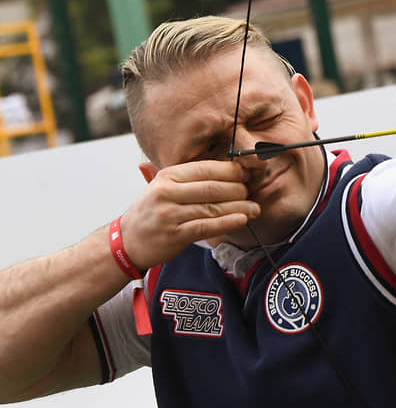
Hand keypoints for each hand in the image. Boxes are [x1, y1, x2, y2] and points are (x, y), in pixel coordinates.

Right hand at [120, 161, 260, 268]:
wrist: (127, 240)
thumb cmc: (153, 211)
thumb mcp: (164, 186)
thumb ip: (191, 177)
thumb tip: (230, 167)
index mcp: (167, 175)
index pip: (205, 168)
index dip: (230, 170)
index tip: (247, 173)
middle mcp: (167, 192)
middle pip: (212, 187)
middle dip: (238, 189)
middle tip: (252, 192)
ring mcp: (170, 214)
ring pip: (212, 207)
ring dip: (239, 207)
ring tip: (255, 208)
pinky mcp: (175, 234)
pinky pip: (207, 226)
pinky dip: (227, 222)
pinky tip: (242, 220)